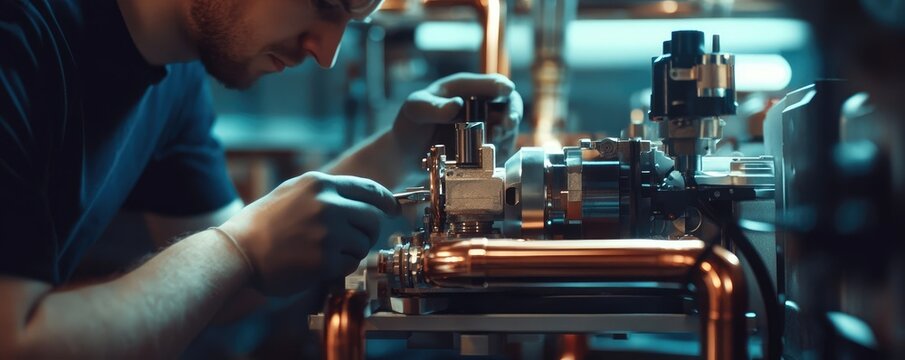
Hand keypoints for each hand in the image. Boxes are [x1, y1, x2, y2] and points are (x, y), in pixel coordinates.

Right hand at [219, 172, 397, 294]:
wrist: (237, 251)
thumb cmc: (263, 225)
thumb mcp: (294, 193)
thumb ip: (326, 193)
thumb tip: (363, 198)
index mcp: (319, 184)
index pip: (368, 188)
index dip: (386, 200)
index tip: (393, 208)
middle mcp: (327, 204)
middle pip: (373, 218)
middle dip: (368, 231)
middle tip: (354, 239)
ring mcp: (327, 231)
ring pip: (363, 243)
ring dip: (350, 250)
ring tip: (323, 251)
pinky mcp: (325, 259)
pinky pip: (350, 263)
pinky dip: (340, 266)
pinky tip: (317, 263)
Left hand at [392, 73, 523, 162]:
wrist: (407, 152)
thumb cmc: (411, 123)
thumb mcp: (415, 109)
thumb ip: (433, 106)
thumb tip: (457, 104)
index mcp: (465, 89)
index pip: (491, 83)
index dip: (501, 86)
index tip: (507, 90)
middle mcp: (479, 105)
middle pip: (508, 104)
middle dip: (512, 112)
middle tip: (508, 123)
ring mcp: (484, 126)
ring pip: (507, 127)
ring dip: (507, 133)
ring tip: (496, 138)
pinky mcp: (485, 146)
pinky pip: (500, 148)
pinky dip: (500, 150)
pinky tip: (490, 154)